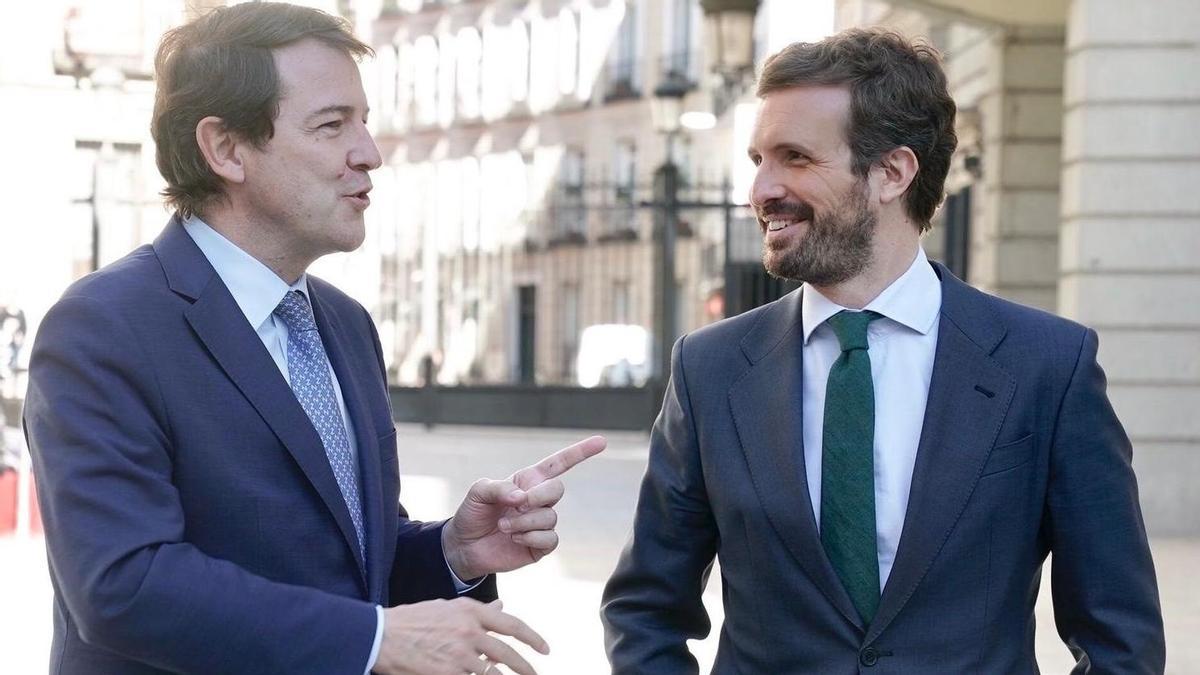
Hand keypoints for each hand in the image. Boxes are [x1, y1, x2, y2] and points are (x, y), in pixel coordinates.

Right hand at [373, 598, 546, 674]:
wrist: (382, 635)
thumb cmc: (413, 619)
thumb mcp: (448, 607)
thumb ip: (478, 610)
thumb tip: (501, 607)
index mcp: (471, 611)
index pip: (512, 625)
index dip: (533, 638)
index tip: (545, 649)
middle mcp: (470, 631)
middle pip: (508, 653)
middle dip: (526, 668)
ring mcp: (460, 654)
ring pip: (494, 672)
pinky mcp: (448, 672)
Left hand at [442, 435, 605, 579]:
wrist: (464, 547)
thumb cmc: (472, 514)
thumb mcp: (478, 492)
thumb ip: (499, 488)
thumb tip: (522, 497)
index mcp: (528, 481)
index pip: (560, 464)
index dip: (581, 452)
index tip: (602, 442)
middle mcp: (539, 500)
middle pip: (558, 489)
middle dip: (537, 496)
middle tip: (515, 505)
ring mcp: (541, 523)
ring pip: (550, 517)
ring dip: (523, 522)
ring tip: (504, 527)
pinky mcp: (540, 545)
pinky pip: (550, 539)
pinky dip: (530, 538)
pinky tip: (514, 538)